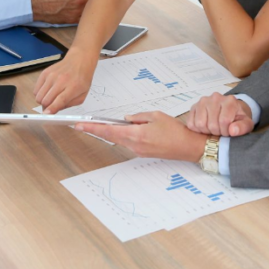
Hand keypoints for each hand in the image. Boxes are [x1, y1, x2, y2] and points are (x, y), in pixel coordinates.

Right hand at [34, 49, 98, 112]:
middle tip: (51, 106)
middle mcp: (61, 80)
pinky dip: (40, 93)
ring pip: (39, 96)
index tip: (46, 114)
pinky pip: (36, 89)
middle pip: (46, 100)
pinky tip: (47, 91)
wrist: (80, 60)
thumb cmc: (82, 78)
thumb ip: (69, 104)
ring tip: (50, 98)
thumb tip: (55, 110)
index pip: (60, 100)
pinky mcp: (45, 73)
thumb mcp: (82, 95)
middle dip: (47, 107)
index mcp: (73, 87)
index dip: (52, 108)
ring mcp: (52, 76)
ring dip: (43, 101)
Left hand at [75, 112, 207, 161]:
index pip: (109, 130)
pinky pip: (127, 143)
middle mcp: (134, 145)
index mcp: (136, 134)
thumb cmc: (175, 131)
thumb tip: (127, 119)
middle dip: (95, 130)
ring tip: (98, 126)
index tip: (80, 125)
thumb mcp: (156, 116)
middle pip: (110, 137)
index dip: (93, 128)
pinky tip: (119, 130)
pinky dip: (120, 136)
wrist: (187, 147)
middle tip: (82, 125)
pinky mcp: (142, 152)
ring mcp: (138, 150)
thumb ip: (138, 117)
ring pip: (118, 140)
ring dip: (108, 133)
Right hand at [185, 92, 253, 136]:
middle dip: (217, 132)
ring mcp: (202, 101)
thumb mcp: (246, 123)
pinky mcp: (193, 107)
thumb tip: (232, 131)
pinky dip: (197, 129)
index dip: (226, 131)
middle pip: (212, 124)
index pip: (224, 121)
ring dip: (207, 131)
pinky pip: (191, 123)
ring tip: (214, 128)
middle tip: (221, 131)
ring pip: (200, 124)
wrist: (230, 110)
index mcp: (229, 101)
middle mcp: (215, 97)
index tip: (229, 132)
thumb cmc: (237, 118)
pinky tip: (205, 127)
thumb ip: (242, 127)